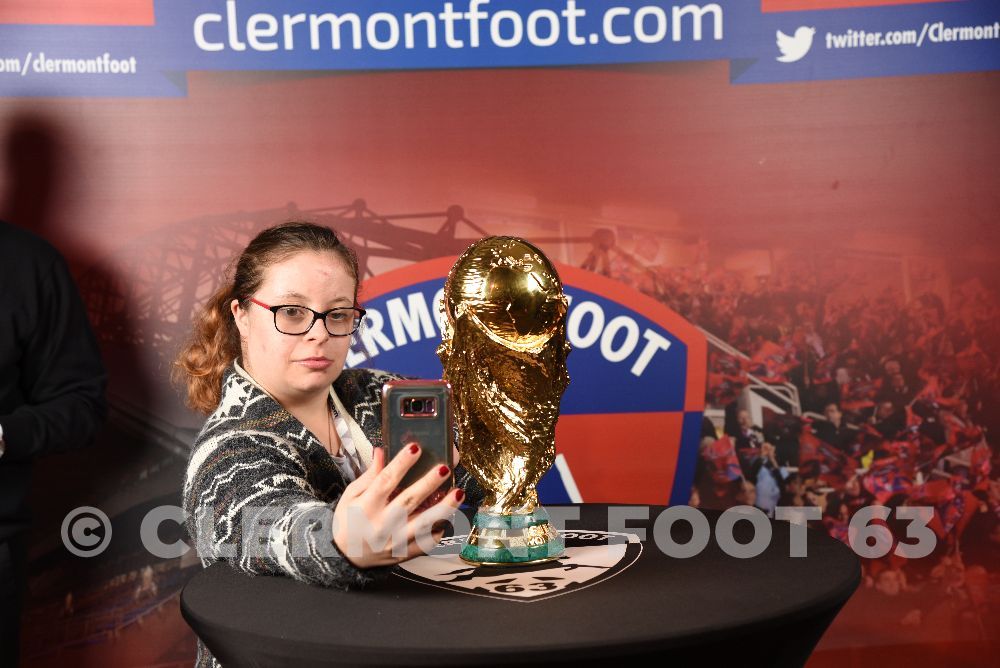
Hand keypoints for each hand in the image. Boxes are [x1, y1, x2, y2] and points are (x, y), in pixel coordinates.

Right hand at [331, 443, 464, 568]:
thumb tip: (382, 450)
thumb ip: (369, 475)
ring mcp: (393, 542)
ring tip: (459, 493)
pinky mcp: (403, 554)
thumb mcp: (350, 496)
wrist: (344, 557)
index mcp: (365, 506)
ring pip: (422, 525)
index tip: (415, 448)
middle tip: (444, 468)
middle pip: (408, 501)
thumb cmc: (348, 521)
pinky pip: (425, 544)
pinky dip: (438, 531)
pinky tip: (448, 518)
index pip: (385, 481)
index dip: (401, 464)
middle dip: (428, 484)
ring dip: (443, 509)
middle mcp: (380, 524)